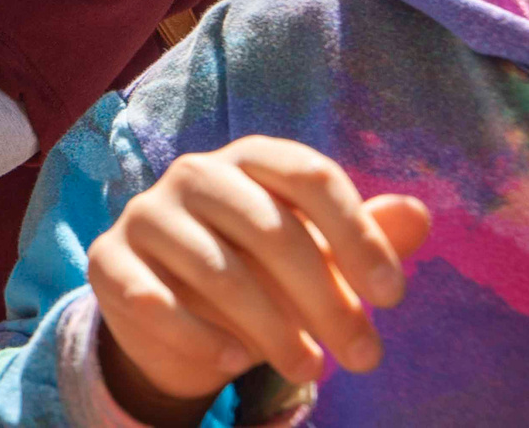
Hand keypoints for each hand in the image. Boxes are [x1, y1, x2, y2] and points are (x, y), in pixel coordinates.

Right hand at [88, 136, 429, 426]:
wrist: (175, 312)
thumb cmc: (264, 274)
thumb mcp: (320, 256)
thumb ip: (366, 234)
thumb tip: (418, 213)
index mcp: (251, 158)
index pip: (309, 175)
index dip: (357, 234)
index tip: (393, 298)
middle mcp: (195, 174)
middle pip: (270, 227)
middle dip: (326, 299)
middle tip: (364, 356)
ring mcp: (146, 214)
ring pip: (217, 270)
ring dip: (273, 329)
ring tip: (310, 369)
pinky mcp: (109, 260)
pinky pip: (153, 298)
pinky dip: (198, 335)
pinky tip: (234, 361)